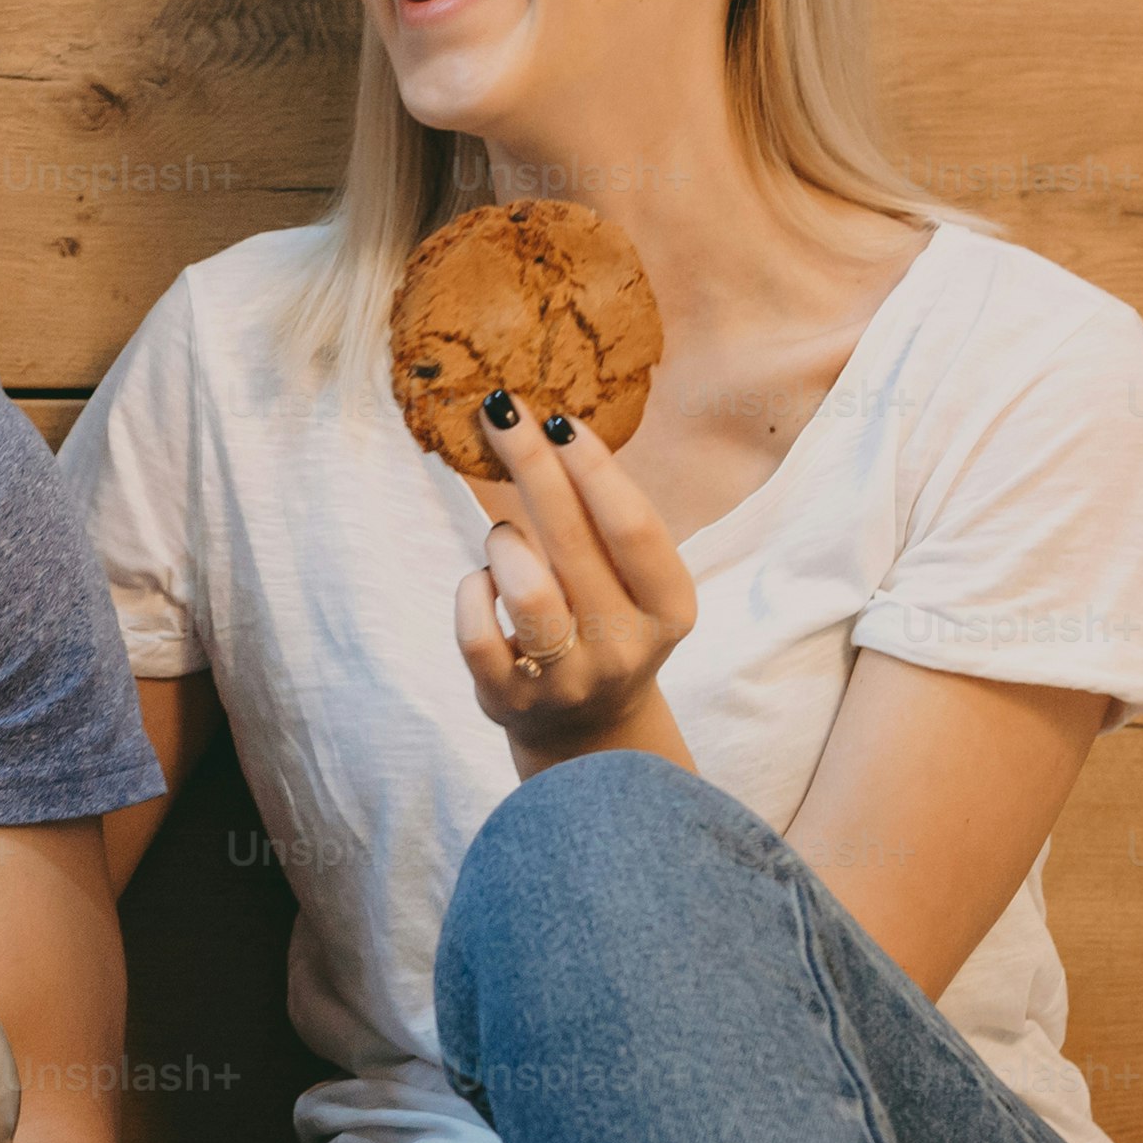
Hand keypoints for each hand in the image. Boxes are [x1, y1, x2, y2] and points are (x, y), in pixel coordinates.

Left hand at [457, 389, 696, 774]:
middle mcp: (625, 649)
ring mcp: (566, 681)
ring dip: (504, 542)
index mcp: (669, 609)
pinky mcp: (508, 701)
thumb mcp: (633, 584)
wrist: (587, 732)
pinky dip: (473, 589)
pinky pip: (474, 629)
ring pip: (523, 589)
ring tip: (505, 537)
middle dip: (530, 463)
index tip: (561, 420)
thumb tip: (550, 429)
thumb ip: (605, 523)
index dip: (595, 468)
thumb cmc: (606, 625)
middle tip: (500, 410)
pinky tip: (485, 584)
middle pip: (572, 541)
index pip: (633, 527)